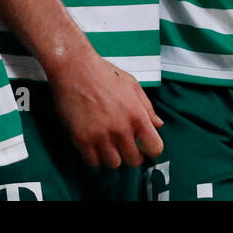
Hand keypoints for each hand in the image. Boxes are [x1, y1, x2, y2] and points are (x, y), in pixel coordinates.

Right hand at [48, 51, 163, 167]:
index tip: (144, 146)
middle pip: (134, 161)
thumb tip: (158, 125)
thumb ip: (147, 107)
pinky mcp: (82, 139)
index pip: (154, 148)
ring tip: (108, 144)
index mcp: (137, 114)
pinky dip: (95, 157)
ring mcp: (101, 136)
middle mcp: (121, 128)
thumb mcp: (132, 85)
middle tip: (124, 146)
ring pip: (113, 164)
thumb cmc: (104, 73)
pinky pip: (93, 162)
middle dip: (131, 155)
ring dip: (112, 156)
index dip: (150, 149)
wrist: (74, 68)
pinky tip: (94, 145)